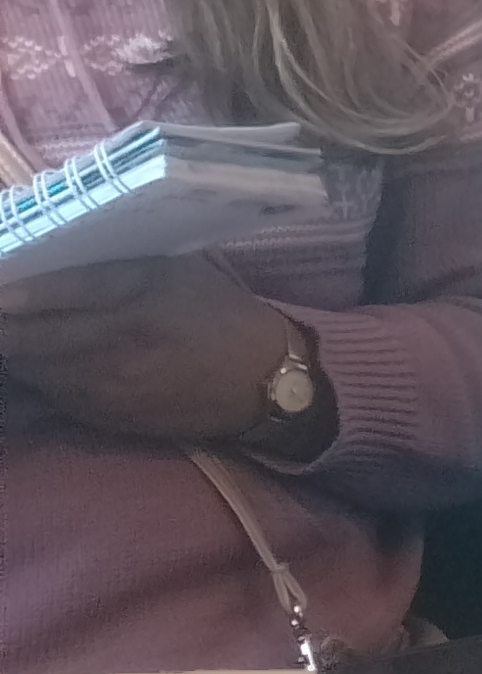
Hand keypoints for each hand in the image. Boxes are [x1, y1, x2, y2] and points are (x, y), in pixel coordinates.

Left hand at [0, 255, 300, 444]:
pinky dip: (34, 374)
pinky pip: (48, 393)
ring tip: (8, 333)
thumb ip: (117, 266)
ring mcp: (105, 388)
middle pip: (30, 338)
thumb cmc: (220, 313)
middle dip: (2, 326)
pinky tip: (32, 359)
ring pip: (31, 369)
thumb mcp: (180, 272)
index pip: (65, 291)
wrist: (263, 383)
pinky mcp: (102, 417)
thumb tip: (50, 256)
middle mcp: (117, 347)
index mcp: (142, 300)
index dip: (17, 292)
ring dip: (13, 350)